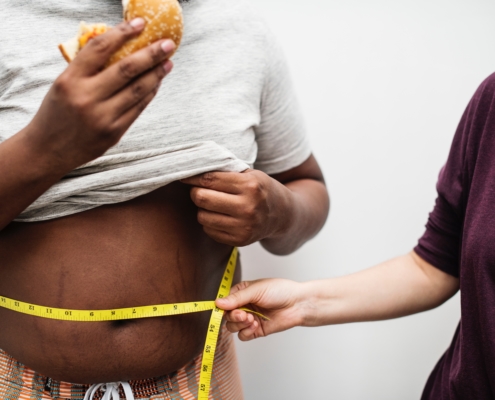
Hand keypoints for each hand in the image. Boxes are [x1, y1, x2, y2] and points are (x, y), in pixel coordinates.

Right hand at [26, 18, 175, 172]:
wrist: (47, 150)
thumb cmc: (56, 113)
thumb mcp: (63, 84)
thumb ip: (86, 68)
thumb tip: (120, 48)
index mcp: (70, 80)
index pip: (100, 48)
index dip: (123, 33)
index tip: (140, 23)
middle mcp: (87, 97)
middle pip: (127, 69)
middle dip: (151, 54)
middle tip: (167, 44)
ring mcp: (103, 117)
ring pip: (138, 90)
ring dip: (156, 74)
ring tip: (167, 62)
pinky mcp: (114, 132)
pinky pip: (138, 109)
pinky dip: (149, 93)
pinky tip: (156, 83)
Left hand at [181, 170, 292, 246]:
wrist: (283, 215)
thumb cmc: (261, 190)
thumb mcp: (250, 174)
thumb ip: (226, 172)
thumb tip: (193, 169)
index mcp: (250, 186)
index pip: (210, 179)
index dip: (192, 177)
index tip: (184, 176)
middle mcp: (248, 207)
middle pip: (202, 198)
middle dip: (196, 192)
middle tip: (199, 190)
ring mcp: (244, 226)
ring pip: (202, 216)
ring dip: (202, 209)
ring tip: (213, 204)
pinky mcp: (240, 240)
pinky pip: (209, 230)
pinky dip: (210, 222)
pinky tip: (220, 216)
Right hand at [215, 279, 305, 340]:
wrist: (298, 304)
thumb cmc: (280, 291)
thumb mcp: (256, 290)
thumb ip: (237, 298)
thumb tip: (217, 303)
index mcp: (241, 293)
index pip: (224, 302)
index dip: (223, 307)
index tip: (225, 309)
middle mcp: (244, 306)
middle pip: (227, 316)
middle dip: (234, 317)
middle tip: (244, 315)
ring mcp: (249, 318)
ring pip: (232, 327)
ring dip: (240, 324)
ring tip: (252, 319)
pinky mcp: (256, 330)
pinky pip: (243, 336)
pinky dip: (246, 332)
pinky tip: (255, 325)